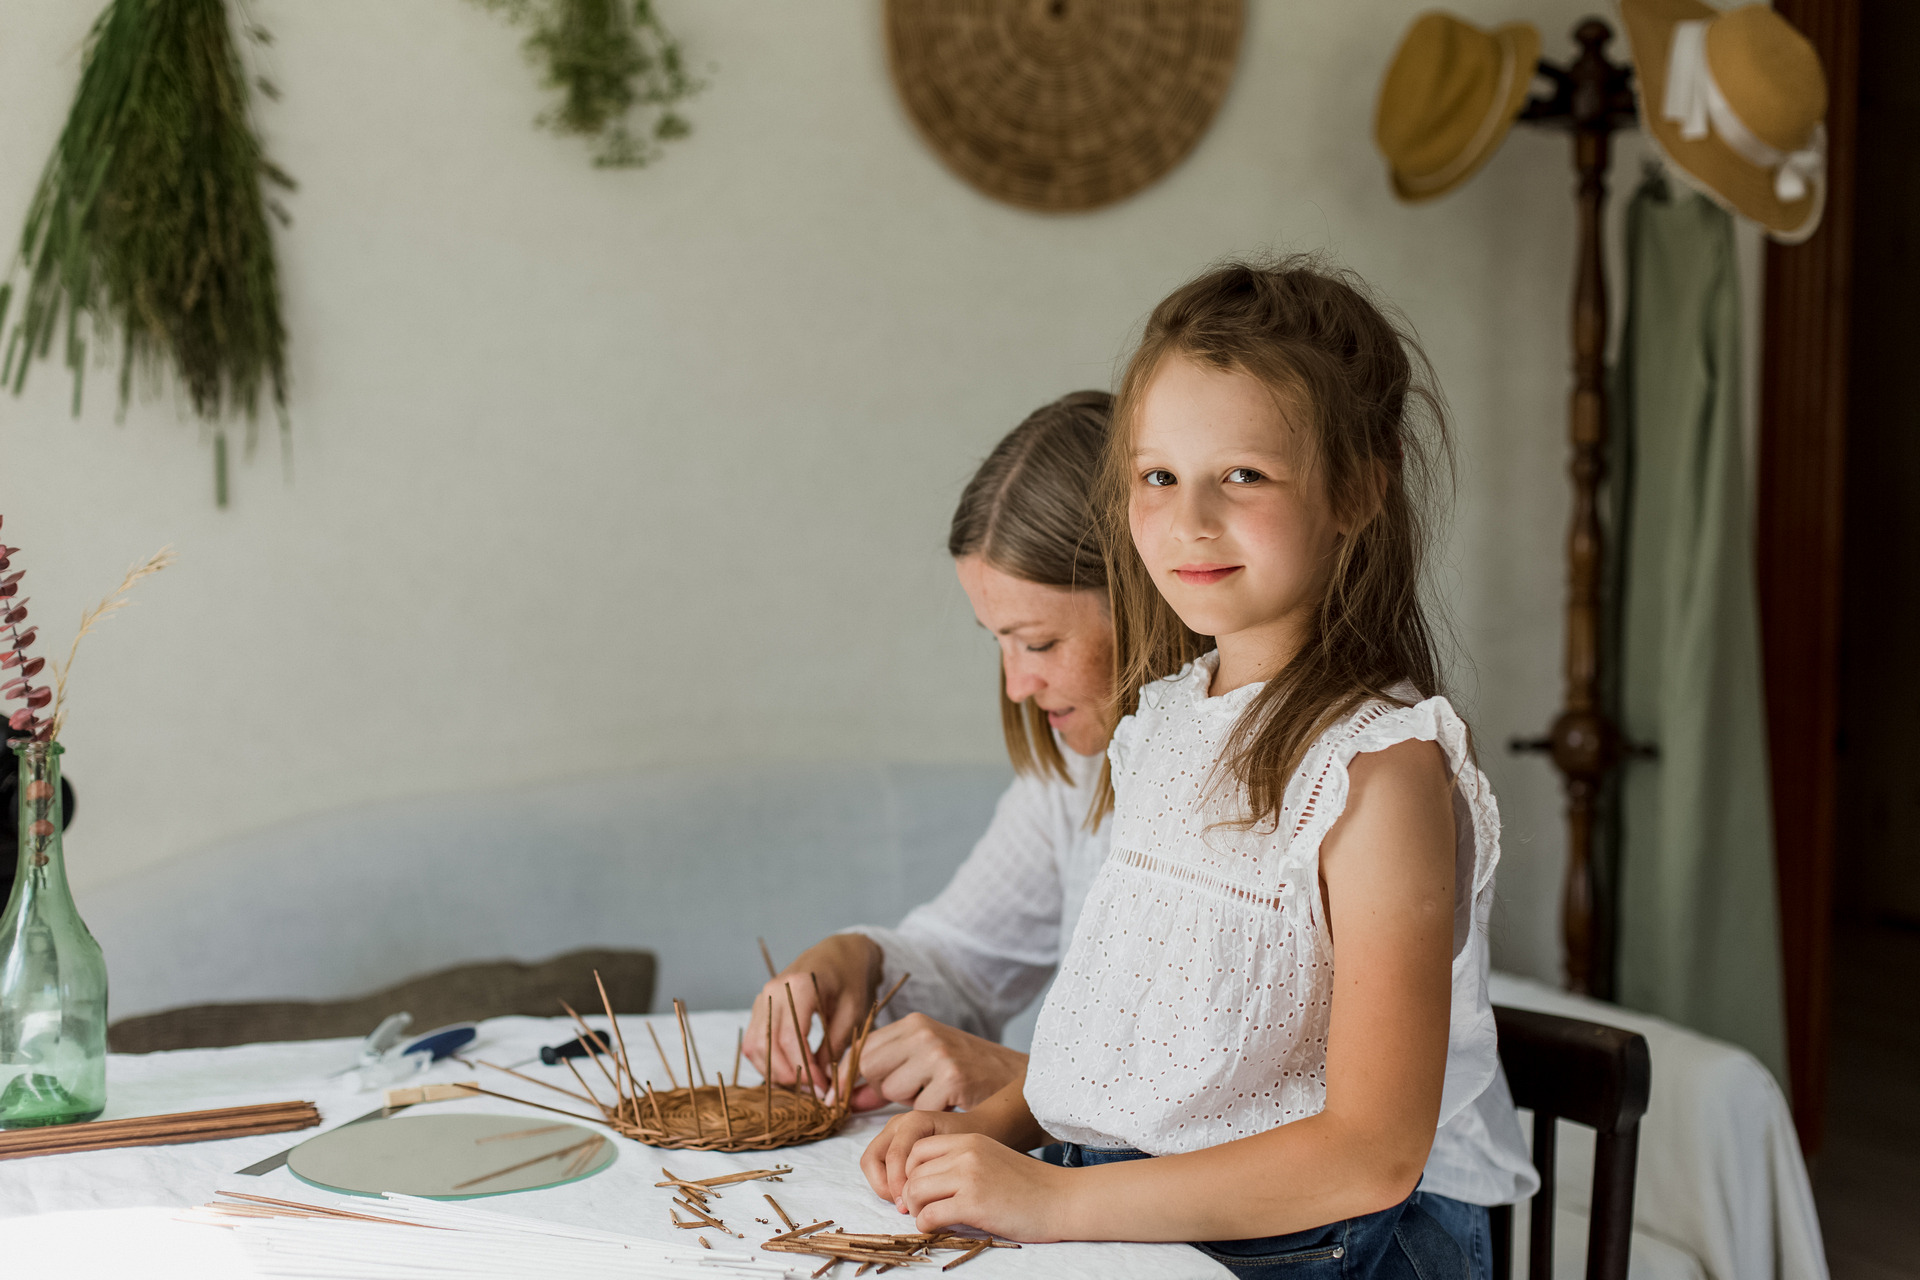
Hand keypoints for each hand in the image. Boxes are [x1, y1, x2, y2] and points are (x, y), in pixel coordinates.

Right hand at [742, 934, 878, 1092]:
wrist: (839, 954)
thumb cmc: (850, 980)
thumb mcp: (853, 1012)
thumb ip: (835, 1047)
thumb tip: (822, 1084)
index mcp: (798, 986)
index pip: (790, 1038)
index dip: (804, 1069)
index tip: (823, 1087)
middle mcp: (773, 991)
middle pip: (766, 1046)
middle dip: (788, 1076)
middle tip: (815, 1091)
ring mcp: (762, 998)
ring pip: (754, 1047)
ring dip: (775, 1072)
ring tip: (804, 1083)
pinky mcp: (760, 1008)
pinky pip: (754, 1042)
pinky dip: (768, 1062)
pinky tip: (792, 1071)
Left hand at [848, 1013, 1027, 1111]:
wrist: (1018, 1081)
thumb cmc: (969, 1074)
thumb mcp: (925, 1064)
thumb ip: (885, 1077)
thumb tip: (844, 1098)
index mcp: (913, 1023)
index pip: (862, 1049)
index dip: (853, 1076)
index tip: (850, 1097)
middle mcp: (922, 1032)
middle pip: (869, 1067)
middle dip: (882, 1089)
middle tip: (914, 1093)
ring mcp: (937, 1053)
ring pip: (890, 1090)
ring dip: (908, 1103)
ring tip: (936, 1095)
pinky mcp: (952, 1078)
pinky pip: (918, 1108)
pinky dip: (932, 1115)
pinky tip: (952, 1105)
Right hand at [859, 1109, 977, 1207]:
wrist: (978, 1130)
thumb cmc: (969, 1147)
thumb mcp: (957, 1158)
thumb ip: (936, 1173)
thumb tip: (912, 1200)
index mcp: (914, 1121)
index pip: (894, 1156)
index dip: (898, 1184)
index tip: (911, 1205)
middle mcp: (898, 1123)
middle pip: (873, 1157)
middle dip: (885, 1185)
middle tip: (903, 1205)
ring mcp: (891, 1132)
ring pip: (870, 1162)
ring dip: (883, 1185)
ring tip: (903, 1202)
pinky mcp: (889, 1142)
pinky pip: (876, 1165)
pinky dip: (885, 1182)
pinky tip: (904, 1195)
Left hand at [900, 1131, 1076, 1241]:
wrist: (1064, 1199)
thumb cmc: (1031, 1186)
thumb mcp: (993, 1158)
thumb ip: (963, 1163)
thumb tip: (927, 1182)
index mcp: (970, 1140)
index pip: (918, 1149)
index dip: (912, 1172)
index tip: (922, 1190)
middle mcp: (966, 1153)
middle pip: (913, 1172)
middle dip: (912, 1195)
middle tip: (924, 1210)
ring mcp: (969, 1177)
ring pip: (915, 1191)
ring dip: (917, 1210)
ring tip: (931, 1219)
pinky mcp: (974, 1203)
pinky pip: (929, 1215)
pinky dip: (927, 1226)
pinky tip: (939, 1229)